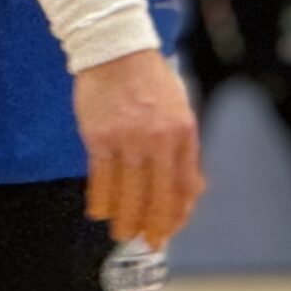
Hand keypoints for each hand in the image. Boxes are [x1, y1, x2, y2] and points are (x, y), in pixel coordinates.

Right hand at [73, 47, 202, 246]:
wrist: (114, 49)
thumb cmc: (149, 80)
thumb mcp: (180, 111)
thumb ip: (185, 151)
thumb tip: (191, 192)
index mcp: (183, 133)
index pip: (184, 187)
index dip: (176, 215)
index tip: (168, 230)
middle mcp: (158, 140)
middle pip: (156, 197)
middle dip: (152, 226)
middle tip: (147, 242)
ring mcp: (127, 139)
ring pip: (127, 194)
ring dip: (124, 219)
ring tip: (121, 233)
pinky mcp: (99, 137)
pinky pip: (100, 179)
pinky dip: (100, 200)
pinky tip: (99, 212)